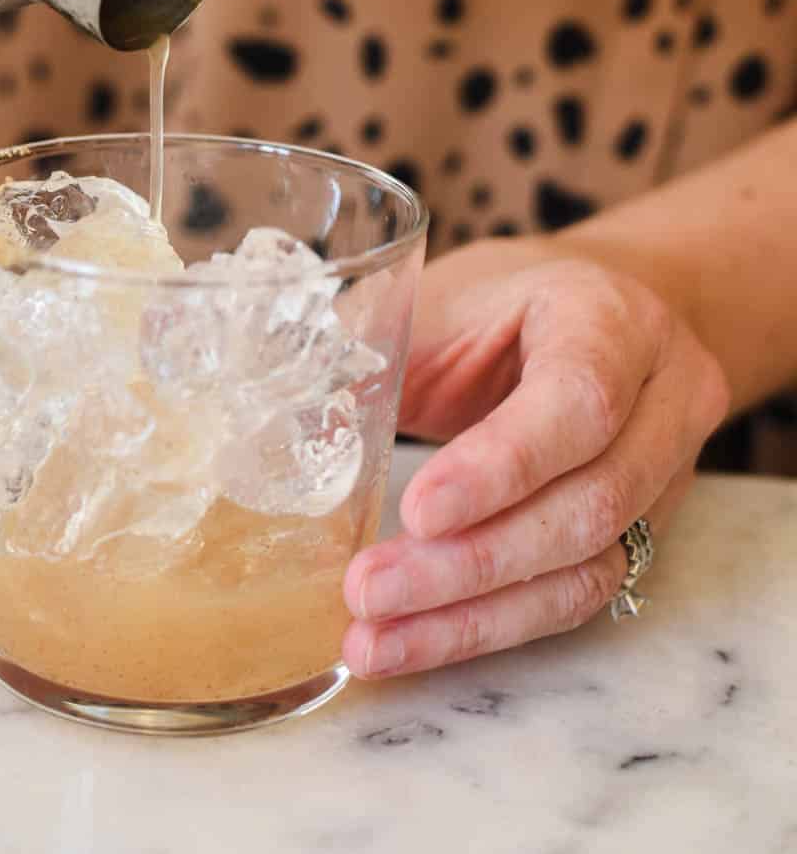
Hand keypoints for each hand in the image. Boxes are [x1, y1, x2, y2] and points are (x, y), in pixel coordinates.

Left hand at [343, 245, 729, 677]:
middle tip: (367, 591)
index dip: (500, 466)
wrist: (600, 309)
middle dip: (471, 561)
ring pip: (585, 567)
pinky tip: (412, 642)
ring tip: (374, 638)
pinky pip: (574, 597)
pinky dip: (488, 626)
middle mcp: (662, 397)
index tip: (415, 511)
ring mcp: (664, 473)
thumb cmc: (505, 300)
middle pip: (587, 503)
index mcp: (609, 318)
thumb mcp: (439, 296)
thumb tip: (272, 429)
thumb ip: (369, 351)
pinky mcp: (641, 533)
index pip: (578, 402)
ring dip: (471, 614)